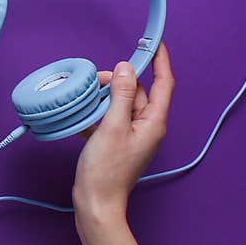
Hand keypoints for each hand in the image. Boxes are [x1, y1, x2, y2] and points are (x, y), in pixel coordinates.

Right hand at [72, 44, 173, 222]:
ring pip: (121, 104)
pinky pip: (109, 118)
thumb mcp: (112, 126)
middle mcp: (147, 127)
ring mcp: (131, 135)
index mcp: (153, 122)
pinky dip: (96, 112)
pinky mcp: (117, 142)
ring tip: (86, 96)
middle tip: (96, 77)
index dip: (160, 60)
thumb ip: (120, 95)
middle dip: (118, 80)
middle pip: (138, 92)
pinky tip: (81, 114)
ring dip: (104, 96)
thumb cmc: (106, 169)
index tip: (153, 41)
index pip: (164, 83)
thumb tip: (125, 68)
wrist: (96, 203)